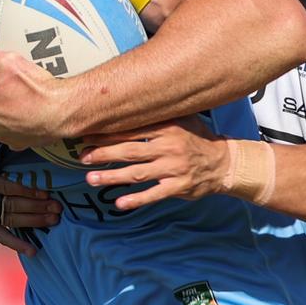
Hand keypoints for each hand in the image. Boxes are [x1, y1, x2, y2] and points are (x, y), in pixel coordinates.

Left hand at [0, 47, 71, 149]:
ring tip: (22, 97)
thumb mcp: (8, 59)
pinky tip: (27, 112)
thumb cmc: (36, 87)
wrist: (61, 111)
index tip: (0, 67)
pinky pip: (10, 127)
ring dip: (4, 106)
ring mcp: (0, 135)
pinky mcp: (15, 143)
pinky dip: (15, 120)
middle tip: (15, 82)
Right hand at [0, 130, 60, 255]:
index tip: (45, 192)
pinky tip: (32, 251)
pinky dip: (15, 244)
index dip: (25, 190)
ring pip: (9, 220)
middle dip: (36, 207)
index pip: (4, 187)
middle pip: (10, 205)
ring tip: (54, 220)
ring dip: (33, 222)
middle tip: (57, 207)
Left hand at [79, 118, 228, 210]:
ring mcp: (173, 168)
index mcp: (166, 127)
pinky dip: (136, 199)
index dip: (107, 133)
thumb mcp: (182, 119)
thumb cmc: (196, 138)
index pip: (131, 129)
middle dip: (103, 154)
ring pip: (137, 173)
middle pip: (130, 150)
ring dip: (112, 177)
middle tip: (82, 157)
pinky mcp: (178, 187)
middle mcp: (168, 147)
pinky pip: (154, 194)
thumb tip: (127, 101)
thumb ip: (158, 114)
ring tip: (91, 179)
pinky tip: (119, 203)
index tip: (87, 135)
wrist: (223, 163)